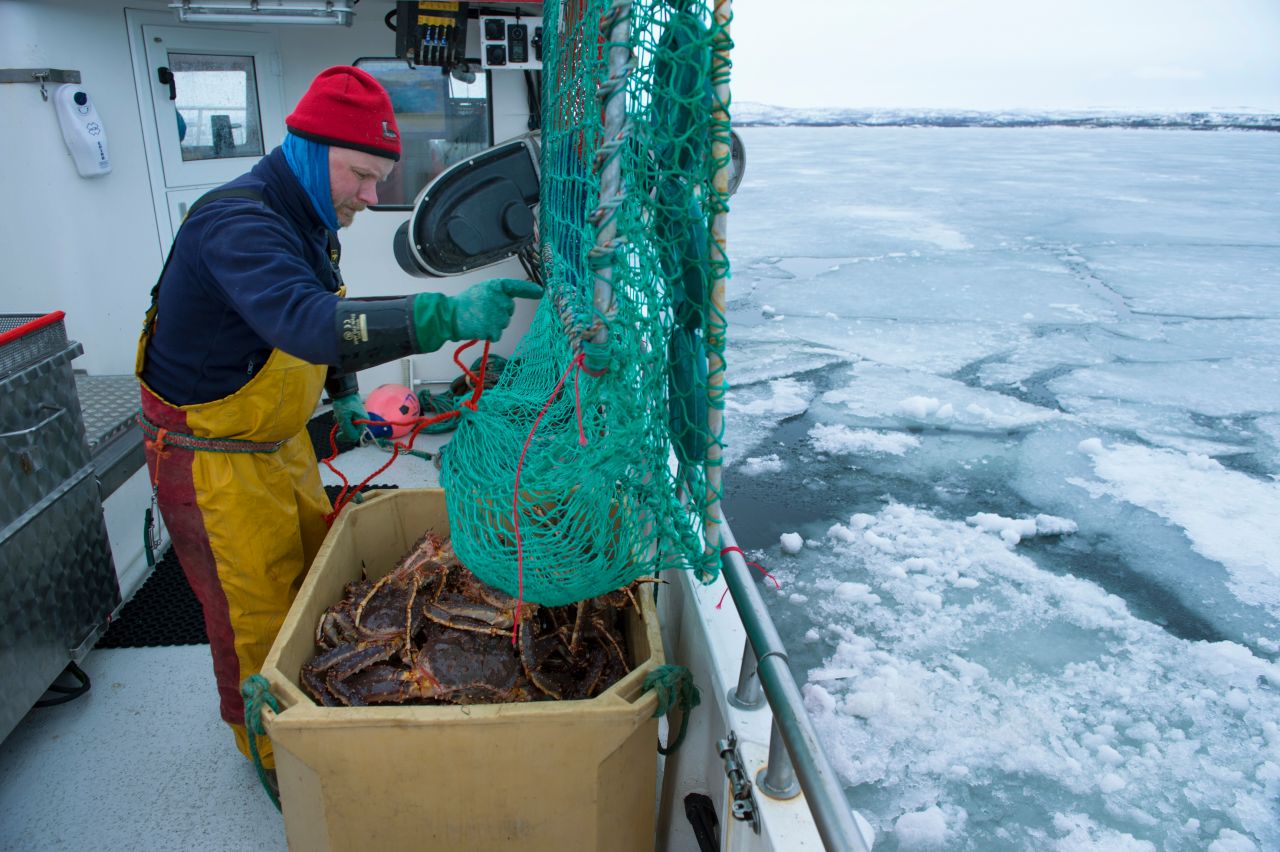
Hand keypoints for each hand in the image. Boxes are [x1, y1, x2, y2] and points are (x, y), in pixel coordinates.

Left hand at [331, 392, 369, 443]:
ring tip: (337, 417)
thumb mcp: (344, 419)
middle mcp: (363, 421)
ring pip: (349, 427)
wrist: (343, 391)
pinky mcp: (354, 415)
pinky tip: (338, 415)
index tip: (337, 434)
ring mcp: (358, 418)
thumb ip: (348, 430)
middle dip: (343, 429)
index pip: (355, 436)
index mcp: (363, 422)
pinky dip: (342, 420)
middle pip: (352, 433)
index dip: (346, 437)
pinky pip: (348, 422)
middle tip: (337, 423)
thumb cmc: (344, 404)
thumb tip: (351, 439)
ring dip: (341, 424)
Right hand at [410, 278, 540, 351]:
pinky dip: (489, 333)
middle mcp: (500, 300)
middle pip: (509, 309)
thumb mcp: (482, 290)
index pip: (517, 287)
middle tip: (482, 310)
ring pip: (504, 323)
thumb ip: (498, 294)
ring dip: (493, 323)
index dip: (530, 289)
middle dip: (500, 311)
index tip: (541, 291)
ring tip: (478, 318)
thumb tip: (510, 303)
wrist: (449, 316)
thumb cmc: (465, 303)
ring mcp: (497, 316)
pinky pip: (497, 334)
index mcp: (496, 286)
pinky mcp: (493, 330)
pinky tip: (478, 327)